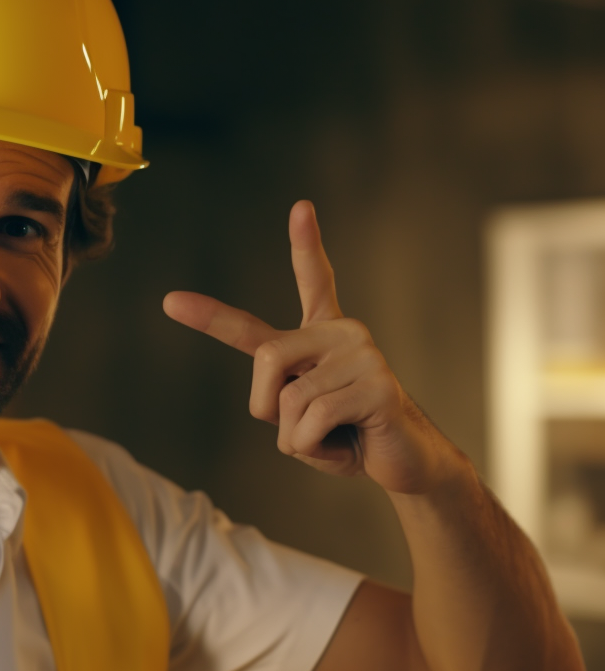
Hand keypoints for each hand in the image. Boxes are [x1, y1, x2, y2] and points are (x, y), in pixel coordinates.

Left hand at [163, 201, 453, 494]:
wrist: (404, 464)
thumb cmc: (346, 436)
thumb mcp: (297, 415)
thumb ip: (276, 396)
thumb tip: (279, 398)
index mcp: (323, 334)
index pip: (313, 280)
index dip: (306, 244)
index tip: (301, 205)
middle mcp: (344, 334)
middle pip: (267, 357)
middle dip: (265, 406)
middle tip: (299, 428)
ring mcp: (365, 355)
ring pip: (289, 400)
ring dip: (295, 438)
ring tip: (332, 437)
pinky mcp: (378, 385)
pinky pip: (314, 418)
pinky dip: (313, 448)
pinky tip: (346, 445)